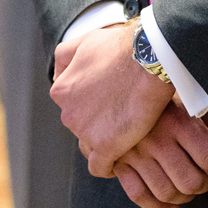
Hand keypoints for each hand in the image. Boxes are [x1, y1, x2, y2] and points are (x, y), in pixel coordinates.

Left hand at [49, 22, 173, 176]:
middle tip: (125, 112)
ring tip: (131, 130)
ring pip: (93, 143)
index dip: (93, 103)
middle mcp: (68, 113)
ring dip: (108, 138)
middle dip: (100, 121)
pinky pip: (101, 166)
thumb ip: (65, 56)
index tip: (110, 101)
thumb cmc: (123, 45)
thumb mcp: (86, 41)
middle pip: (83, 124)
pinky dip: (109, 166)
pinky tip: (121, 159)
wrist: (151, 56)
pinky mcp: (107, 146)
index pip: (73, 105)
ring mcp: (86, 132)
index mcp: (62, 90)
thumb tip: (56, 73)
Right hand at [113, 103, 207, 207]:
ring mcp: (135, 155)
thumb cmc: (165, 96)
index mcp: (178, 121)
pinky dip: (157, 207)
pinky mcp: (119, 164)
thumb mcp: (193, 99)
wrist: (119, 89)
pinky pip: (138, 196)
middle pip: (190, 181)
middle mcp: (156, 140)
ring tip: (193, 188)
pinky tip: (172, 206)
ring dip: (185, 197)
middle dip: (207, 184)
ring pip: (166, 192)